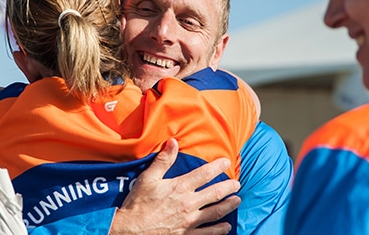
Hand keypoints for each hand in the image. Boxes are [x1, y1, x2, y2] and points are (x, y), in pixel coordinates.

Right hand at [111, 138, 240, 234]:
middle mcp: (188, 204)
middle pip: (215, 193)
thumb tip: (173, 142)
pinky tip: (226, 226)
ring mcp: (189, 221)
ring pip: (216, 212)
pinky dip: (220, 229)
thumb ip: (163, 160)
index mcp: (180, 187)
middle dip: (229, 187)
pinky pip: (208, 233)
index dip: (218, 167)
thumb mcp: (147, 178)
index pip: (204, 174)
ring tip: (237, 201)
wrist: (131, 230)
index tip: (227, 162)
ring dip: (229, 206)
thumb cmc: (137, 203)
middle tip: (237, 184)